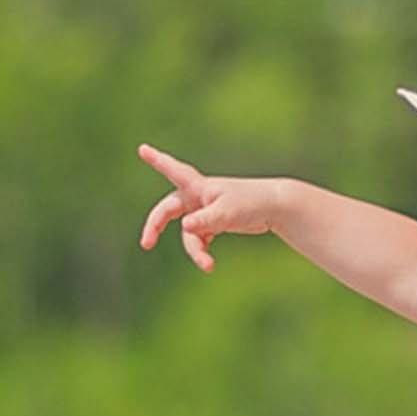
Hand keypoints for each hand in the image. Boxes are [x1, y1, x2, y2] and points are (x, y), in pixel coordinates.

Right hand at [136, 143, 283, 272]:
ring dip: (195, 250)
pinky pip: (200, 239)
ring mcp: (205, 210)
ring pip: (189, 233)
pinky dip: (203, 251)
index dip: (157, 161)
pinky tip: (209, 264)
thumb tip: (185, 226)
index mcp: (198, 186)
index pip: (173, 170)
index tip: (142, 148)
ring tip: (208, 267)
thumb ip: (205, 220)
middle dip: (156, 226)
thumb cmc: (251, 203)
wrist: (275, 207)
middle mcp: (198, 196)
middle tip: (146, 243)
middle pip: (168, 210)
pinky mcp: (215, 223)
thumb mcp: (226, 213)